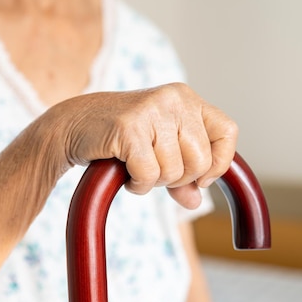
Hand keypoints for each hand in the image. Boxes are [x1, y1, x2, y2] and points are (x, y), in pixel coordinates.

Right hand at [45, 83, 238, 208]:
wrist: (73, 125)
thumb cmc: (120, 137)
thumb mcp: (158, 149)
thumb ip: (181, 173)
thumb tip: (196, 201)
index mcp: (186, 99)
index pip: (227, 132)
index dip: (219, 163)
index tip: (200, 178)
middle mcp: (173, 99)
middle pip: (200, 161)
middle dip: (178, 177)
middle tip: (154, 170)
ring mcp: (151, 111)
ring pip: (174, 171)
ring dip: (154, 181)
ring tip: (135, 167)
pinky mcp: (129, 128)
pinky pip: (149, 174)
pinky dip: (138, 185)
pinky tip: (126, 174)